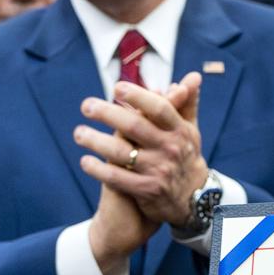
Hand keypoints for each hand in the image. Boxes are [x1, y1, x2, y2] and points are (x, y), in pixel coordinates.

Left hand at [76, 74, 206, 267]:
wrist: (194, 198)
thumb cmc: (186, 155)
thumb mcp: (190, 130)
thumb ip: (187, 102)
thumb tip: (193, 76)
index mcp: (179, 130)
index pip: (159, 108)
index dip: (138, 96)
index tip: (116, 87)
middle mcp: (170, 149)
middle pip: (135, 127)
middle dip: (108, 114)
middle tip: (86, 105)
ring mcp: (158, 170)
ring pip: (121, 153)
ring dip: (96, 142)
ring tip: (79, 133)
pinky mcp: (147, 190)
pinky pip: (117, 179)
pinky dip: (99, 170)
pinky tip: (85, 161)